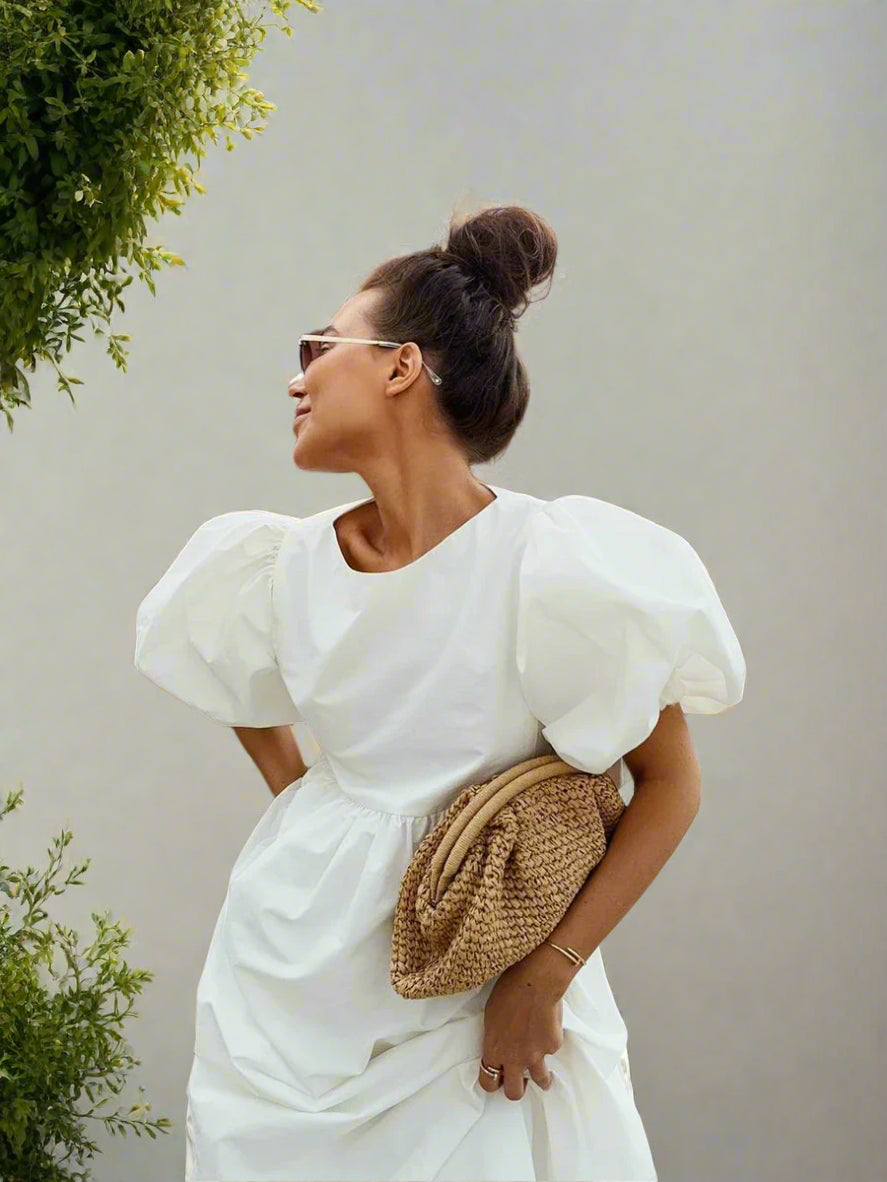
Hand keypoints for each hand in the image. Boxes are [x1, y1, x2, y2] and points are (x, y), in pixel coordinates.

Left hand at [477, 954, 564, 1100]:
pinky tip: (549, 1026)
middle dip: (517, 1089)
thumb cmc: (509, 991)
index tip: (497, 1078)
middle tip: (520, 1081)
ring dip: (542, 1078)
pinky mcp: (553, 1046)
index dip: (492, 1082)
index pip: (488, 1082)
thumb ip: (496, 1037)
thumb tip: (501, 1042)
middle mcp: (515, 1058)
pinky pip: (552, 1049)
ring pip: (541, 1081)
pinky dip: (550, 1042)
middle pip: (514, 1092)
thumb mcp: (491, 1015)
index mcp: (495, 1050)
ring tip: (544, 1072)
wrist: (535, 981)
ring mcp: (536, 1055)